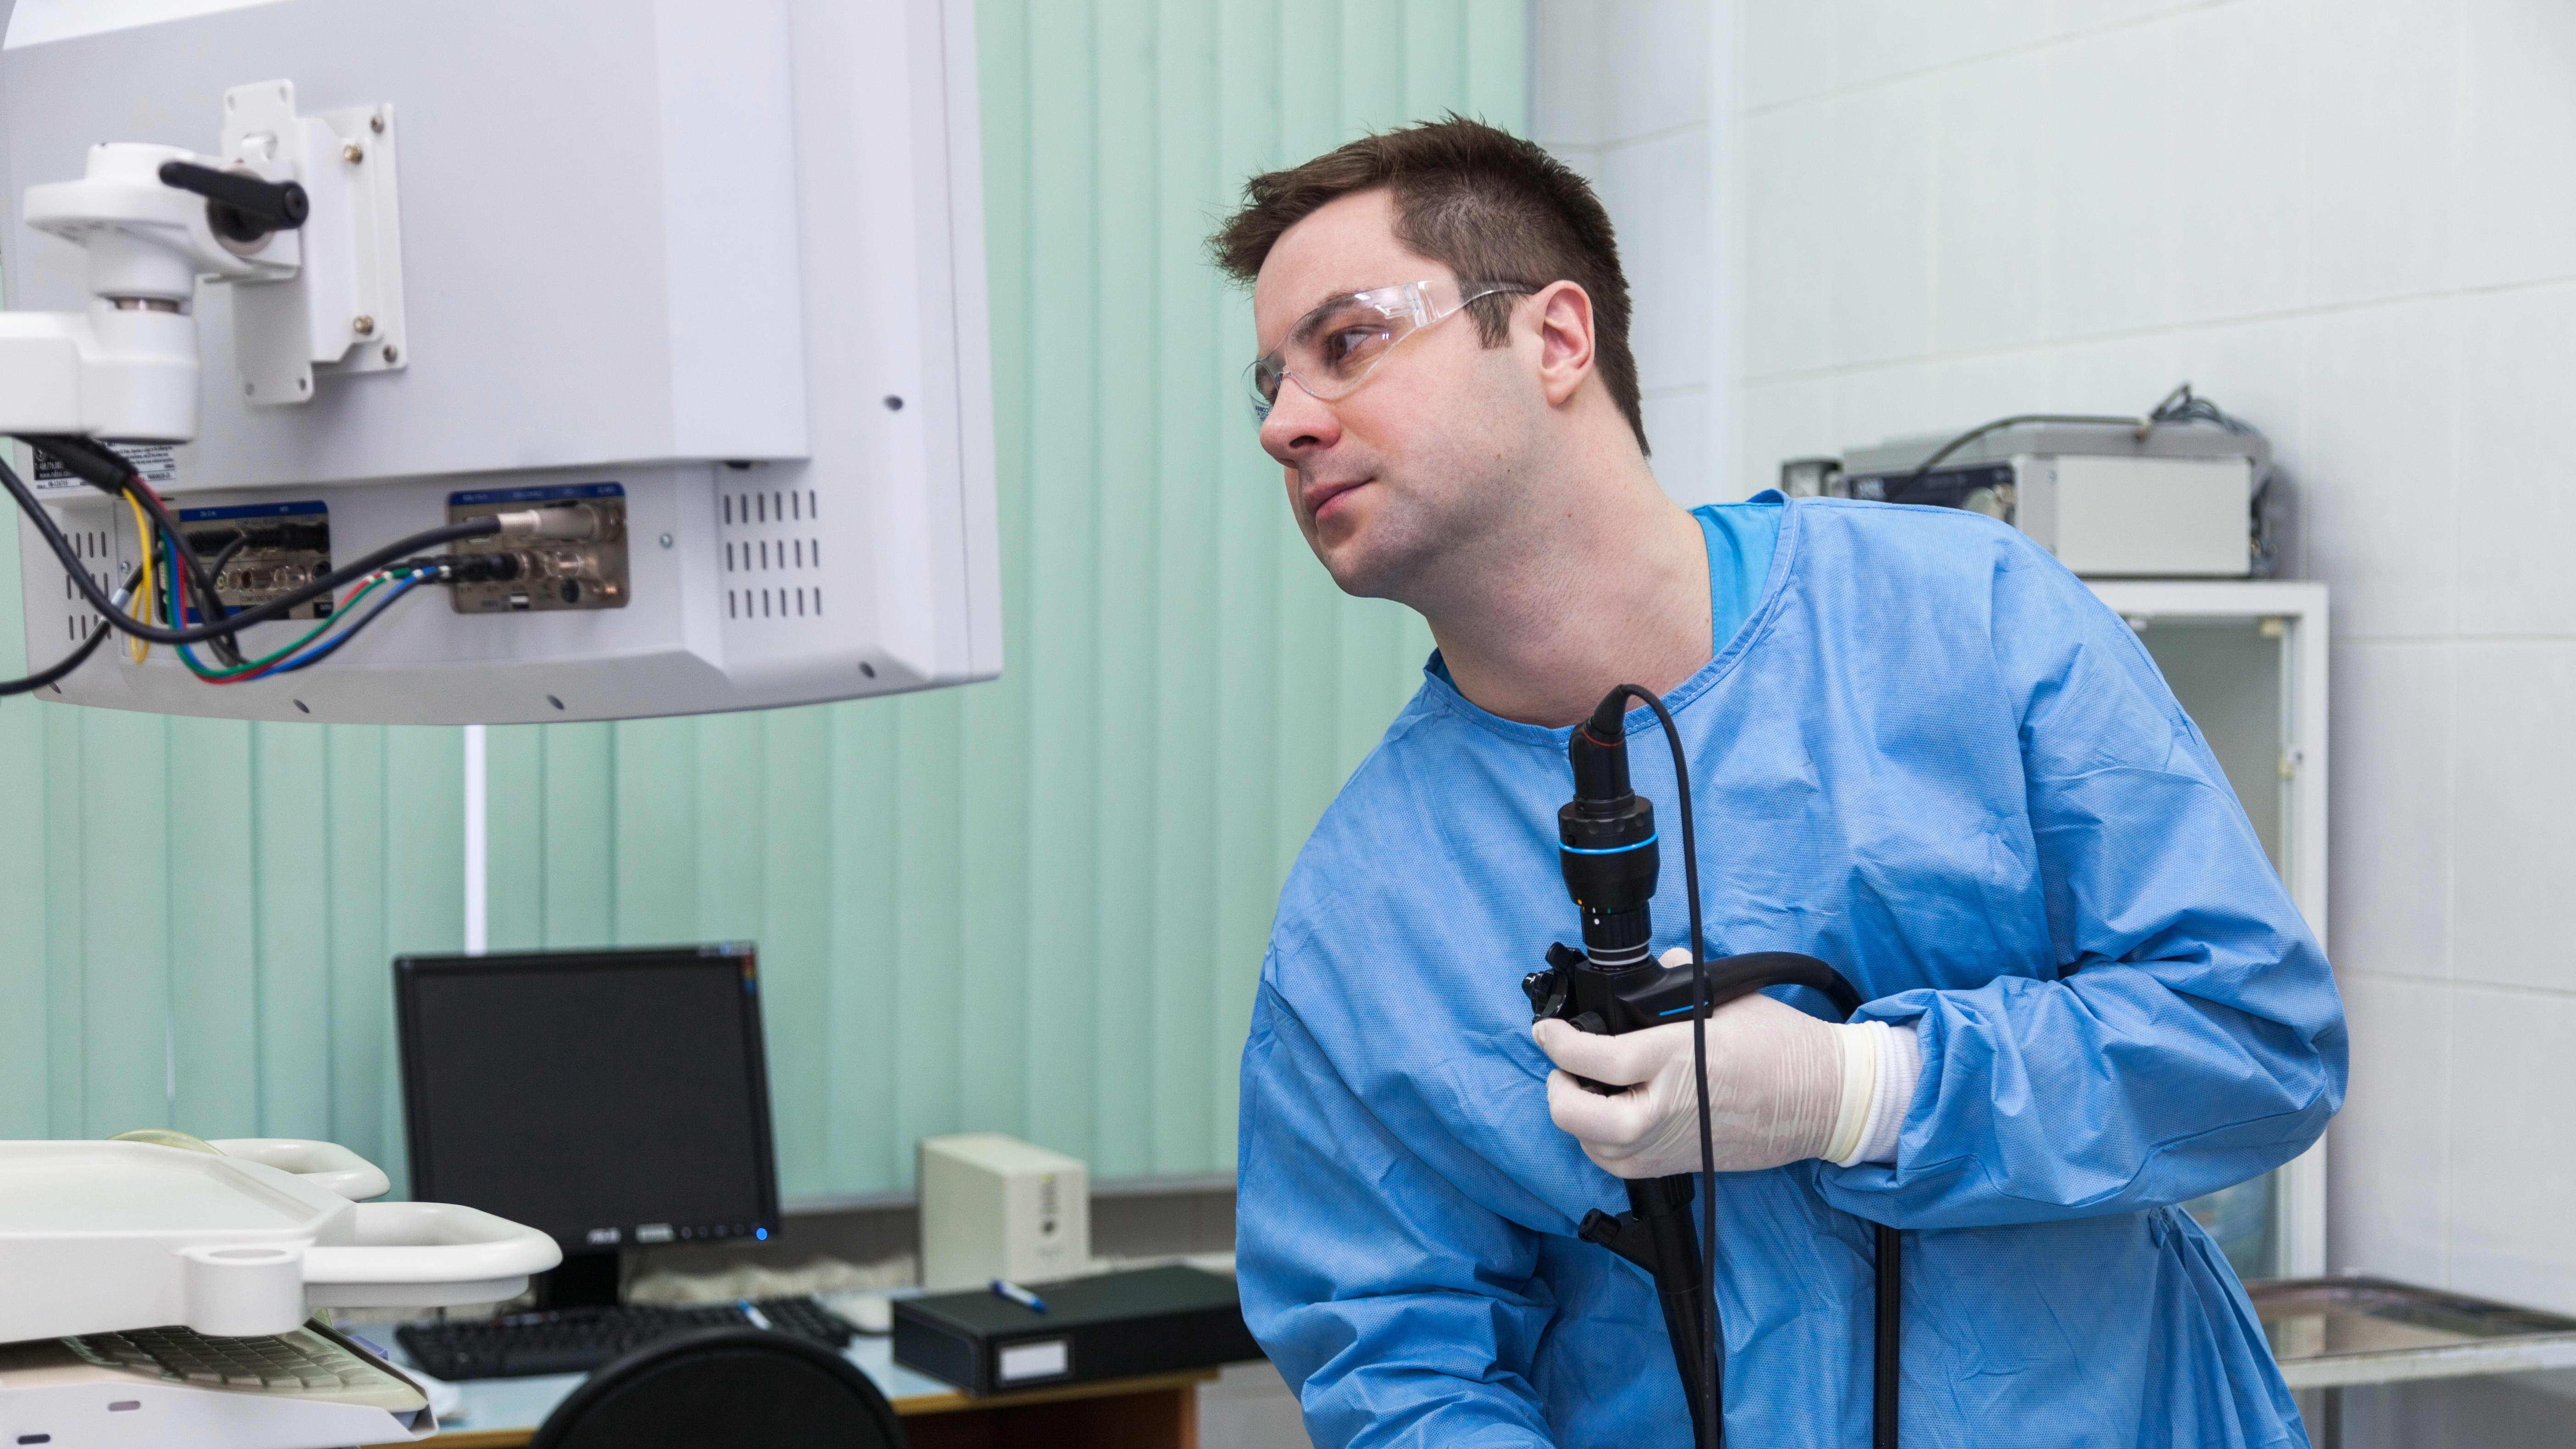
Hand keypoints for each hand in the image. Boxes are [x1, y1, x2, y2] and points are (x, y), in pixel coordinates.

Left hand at [1533, 991, 1849, 1177]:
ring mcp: (1674, 1143)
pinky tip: (1613, 1115)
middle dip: (1560, 1091)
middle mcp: (1668, 1108)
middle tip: (1564, 1067)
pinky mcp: (1682, 1164)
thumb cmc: (1784, 1048)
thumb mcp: (1729, 998)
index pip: (1599, 1057)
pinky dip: (1604, 1143)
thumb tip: (1654, 970)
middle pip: (1583, 1117)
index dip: (1560, 1044)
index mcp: (1677, 1059)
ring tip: (1588, 1087)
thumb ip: (1680, 979)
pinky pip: (1622, 1165)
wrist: (1826, 1100)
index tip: (1547, 1032)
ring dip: (1580, 1118)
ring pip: (1597, 1148)